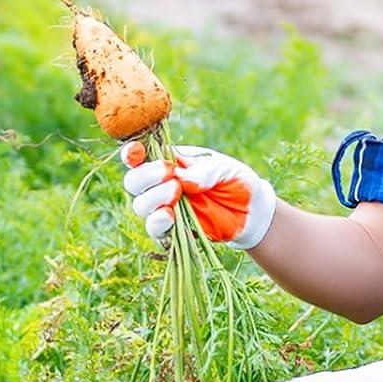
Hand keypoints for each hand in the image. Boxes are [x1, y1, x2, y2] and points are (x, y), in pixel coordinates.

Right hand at [120, 141, 276, 248]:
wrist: (251, 211)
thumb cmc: (235, 181)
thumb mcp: (224, 168)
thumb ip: (203, 171)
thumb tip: (181, 179)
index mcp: (169, 161)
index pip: (140, 155)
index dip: (131, 153)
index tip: (135, 152)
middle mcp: (161, 183)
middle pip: (134, 181)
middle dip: (145, 177)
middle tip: (169, 175)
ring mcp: (165, 207)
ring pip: (140, 205)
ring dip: (152, 199)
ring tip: (176, 193)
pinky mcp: (173, 228)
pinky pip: (154, 228)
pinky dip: (157, 222)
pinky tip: (170, 216)